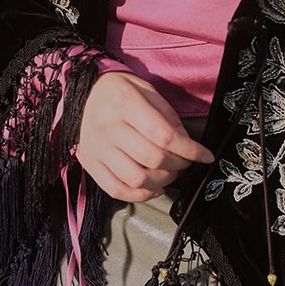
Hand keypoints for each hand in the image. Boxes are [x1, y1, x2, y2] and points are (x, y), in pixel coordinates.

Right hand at [76, 72, 213, 201]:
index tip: (205, 156)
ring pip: (137, 179)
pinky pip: (117, 190)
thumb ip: (167, 116)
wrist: (79, 95)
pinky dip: (140, 195)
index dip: (191, 150)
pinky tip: (154, 188)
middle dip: (179, 165)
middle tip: (185, 162)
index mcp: (124, 103)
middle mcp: (108, 127)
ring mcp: (97, 149)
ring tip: (170, 173)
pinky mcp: (90, 164)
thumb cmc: (117, 92)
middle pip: (153, 159)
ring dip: (162, 181)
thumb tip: (185, 143)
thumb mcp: (145, 89)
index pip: (164, 135)